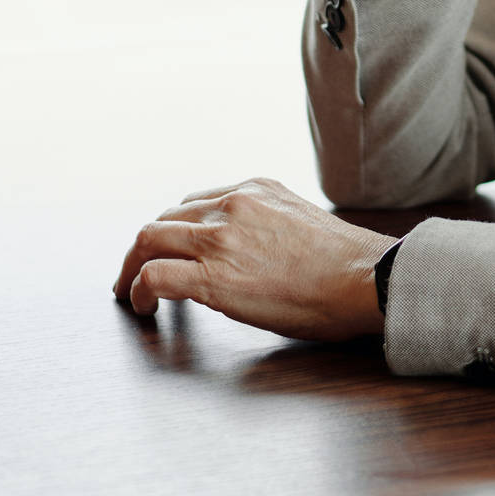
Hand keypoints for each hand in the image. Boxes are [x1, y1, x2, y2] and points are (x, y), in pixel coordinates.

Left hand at [112, 178, 391, 340]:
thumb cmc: (348, 264)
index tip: (171, 249)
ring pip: (148, 240)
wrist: (366, 278)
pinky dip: (138, 290)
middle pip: (165, 218)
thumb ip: (270, 223)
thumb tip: (256, 249)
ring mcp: (220, 238)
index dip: (175, 229)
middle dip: (144, 247)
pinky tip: (142, 306)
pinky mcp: (212, 277)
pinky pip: (154, 276)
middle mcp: (233, 205)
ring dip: (131, 267)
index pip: (195, 202)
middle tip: (136, 271)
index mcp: (256, 189)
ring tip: (128, 290)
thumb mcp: (303, 220)